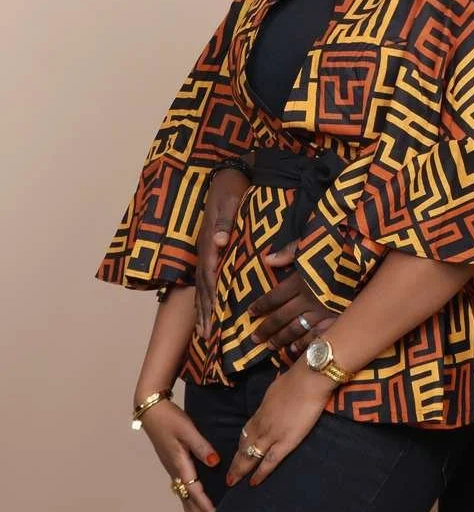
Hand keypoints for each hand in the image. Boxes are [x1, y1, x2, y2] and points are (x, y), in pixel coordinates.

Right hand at [140, 398, 220, 511]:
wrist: (152, 411)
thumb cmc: (170, 419)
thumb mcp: (187, 429)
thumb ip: (201, 445)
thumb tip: (215, 462)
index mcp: (179, 464)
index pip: (195, 490)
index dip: (205, 505)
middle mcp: (175, 472)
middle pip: (188, 502)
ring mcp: (173, 471)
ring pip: (185, 499)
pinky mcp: (174, 467)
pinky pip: (183, 491)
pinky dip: (190, 504)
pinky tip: (194, 508)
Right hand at [195, 168, 247, 337]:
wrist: (228, 175)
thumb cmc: (233, 189)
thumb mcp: (231, 200)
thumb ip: (226, 221)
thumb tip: (220, 242)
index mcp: (211, 241)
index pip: (210, 275)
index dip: (212, 298)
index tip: (214, 319)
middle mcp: (206, 249)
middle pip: (203, 286)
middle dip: (204, 311)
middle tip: (206, 336)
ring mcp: (206, 249)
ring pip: (201, 285)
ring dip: (203, 308)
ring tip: (204, 331)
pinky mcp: (211, 248)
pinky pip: (205, 277)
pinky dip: (206, 295)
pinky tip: (208, 308)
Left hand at [226, 359, 334, 487]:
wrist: (308, 380)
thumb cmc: (296, 378)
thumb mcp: (276, 388)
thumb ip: (272, 401)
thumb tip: (272, 403)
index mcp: (261, 411)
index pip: (247, 431)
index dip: (241, 444)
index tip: (237, 452)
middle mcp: (262, 424)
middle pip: (244, 446)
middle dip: (235, 461)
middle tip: (228, 475)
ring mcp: (272, 434)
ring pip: (251, 456)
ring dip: (241, 469)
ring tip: (233, 481)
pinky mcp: (286, 442)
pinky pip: (269, 461)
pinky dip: (260, 473)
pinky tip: (253, 483)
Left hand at [250, 242, 337, 353]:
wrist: (365, 261)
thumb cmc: (338, 249)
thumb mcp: (311, 244)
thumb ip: (289, 252)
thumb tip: (267, 259)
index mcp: (300, 280)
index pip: (275, 297)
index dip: (261, 306)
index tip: (250, 313)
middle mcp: (308, 299)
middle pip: (282, 317)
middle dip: (266, 329)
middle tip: (254, 339)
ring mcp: (322, 312)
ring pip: (296, 330)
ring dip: (281, 339)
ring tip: (270, 346)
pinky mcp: (336, 320)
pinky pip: (316, 336)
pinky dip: (304, 345)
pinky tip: (295, 350)